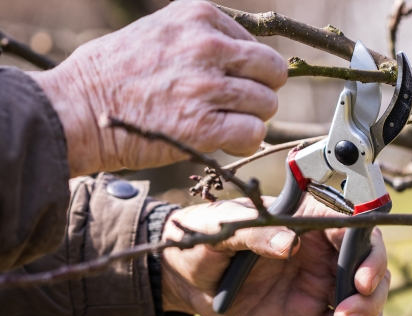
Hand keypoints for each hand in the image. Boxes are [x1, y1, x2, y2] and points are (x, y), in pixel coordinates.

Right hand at [28, 1, 286, 176]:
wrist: (75, 109)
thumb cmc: (112, 73)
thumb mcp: (159, 30)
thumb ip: (202, 37)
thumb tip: (244, 59)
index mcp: (199, 15)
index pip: (258, 46)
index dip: (247, 71)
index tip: (225, 83)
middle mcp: (207, 45)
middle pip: (272, 72)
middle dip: (259, 91)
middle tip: (235, 106)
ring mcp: (206, 86)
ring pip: (266, 104)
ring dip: (250, 118)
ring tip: (219, 122)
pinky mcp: (202, 126)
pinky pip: (254, 132)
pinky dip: (244, 141)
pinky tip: (223, 140)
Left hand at [160, 196, 389, 315]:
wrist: (185, 277)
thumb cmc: (205, 238)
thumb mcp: (223, 228)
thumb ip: (255, 233)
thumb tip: (288, 243)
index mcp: (307, 220)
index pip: (354, 230)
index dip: (369, 253)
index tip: (361, 279)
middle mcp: (321, 250)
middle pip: (369, 267)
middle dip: (371, 294)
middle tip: (347, 314)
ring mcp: (318, 282)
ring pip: (363, 300)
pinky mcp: (308, 313)